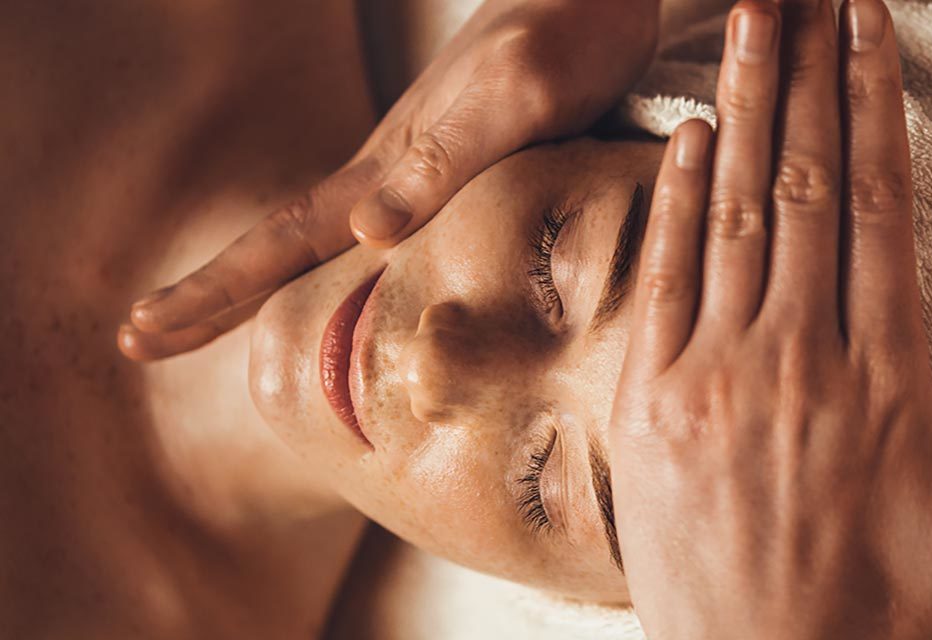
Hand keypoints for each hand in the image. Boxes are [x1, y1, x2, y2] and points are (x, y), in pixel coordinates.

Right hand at [120, 0, 659, 359]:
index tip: (139, 332)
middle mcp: (390, 177)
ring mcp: (419, 173)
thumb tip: (363, 233)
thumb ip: (440, 164)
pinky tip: (351, 282)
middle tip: (135, 339)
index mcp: (385, 168)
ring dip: (269, 285)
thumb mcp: (509, 102)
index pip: (281, 240)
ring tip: (215, 323)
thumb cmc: (562, 43)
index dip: (215, 290)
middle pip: (284, 244)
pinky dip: (352, 272)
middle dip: (213, 296)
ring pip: (326, 243)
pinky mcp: (461, 174)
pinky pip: (393, 238)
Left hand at [608, 1, 931, 638]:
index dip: (872, 105)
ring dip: (739, 108)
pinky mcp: (650, 400)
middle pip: (804, 184)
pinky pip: (665, 280)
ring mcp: (716, 375)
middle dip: (803, 75)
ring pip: (733, 214)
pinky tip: (687, 133)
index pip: (879, 205)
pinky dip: (675, 200)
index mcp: (885, 373)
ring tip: (748, 23)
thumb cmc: (877, 602)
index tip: (868, 28)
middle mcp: (799, 357)